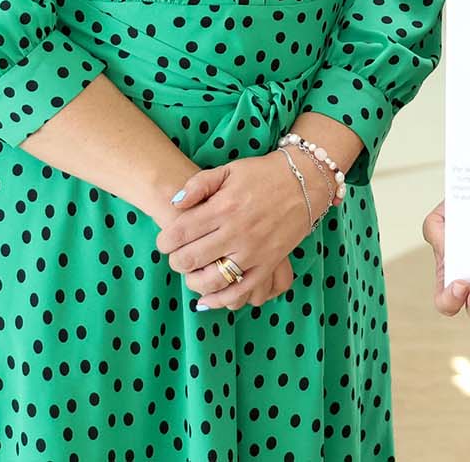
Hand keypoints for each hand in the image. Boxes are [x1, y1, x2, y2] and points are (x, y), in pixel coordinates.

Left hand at [156, 154, 313, 310]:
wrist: (304, 181)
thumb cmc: (262, 174)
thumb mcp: (228, 170)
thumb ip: (198, 184)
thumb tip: (175, 203)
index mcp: (223, 207)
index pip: (180, 232)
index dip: (165, 241)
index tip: (165, 242)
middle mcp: (236, 232)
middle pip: (191, 259)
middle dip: (176, 261)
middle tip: (176, 257)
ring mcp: (254, 251)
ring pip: (213, 279)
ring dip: (194, 282)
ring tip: (191, 274)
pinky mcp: (269, 263)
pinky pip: (242, 290)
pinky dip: (221, 299)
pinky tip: (208, 299)